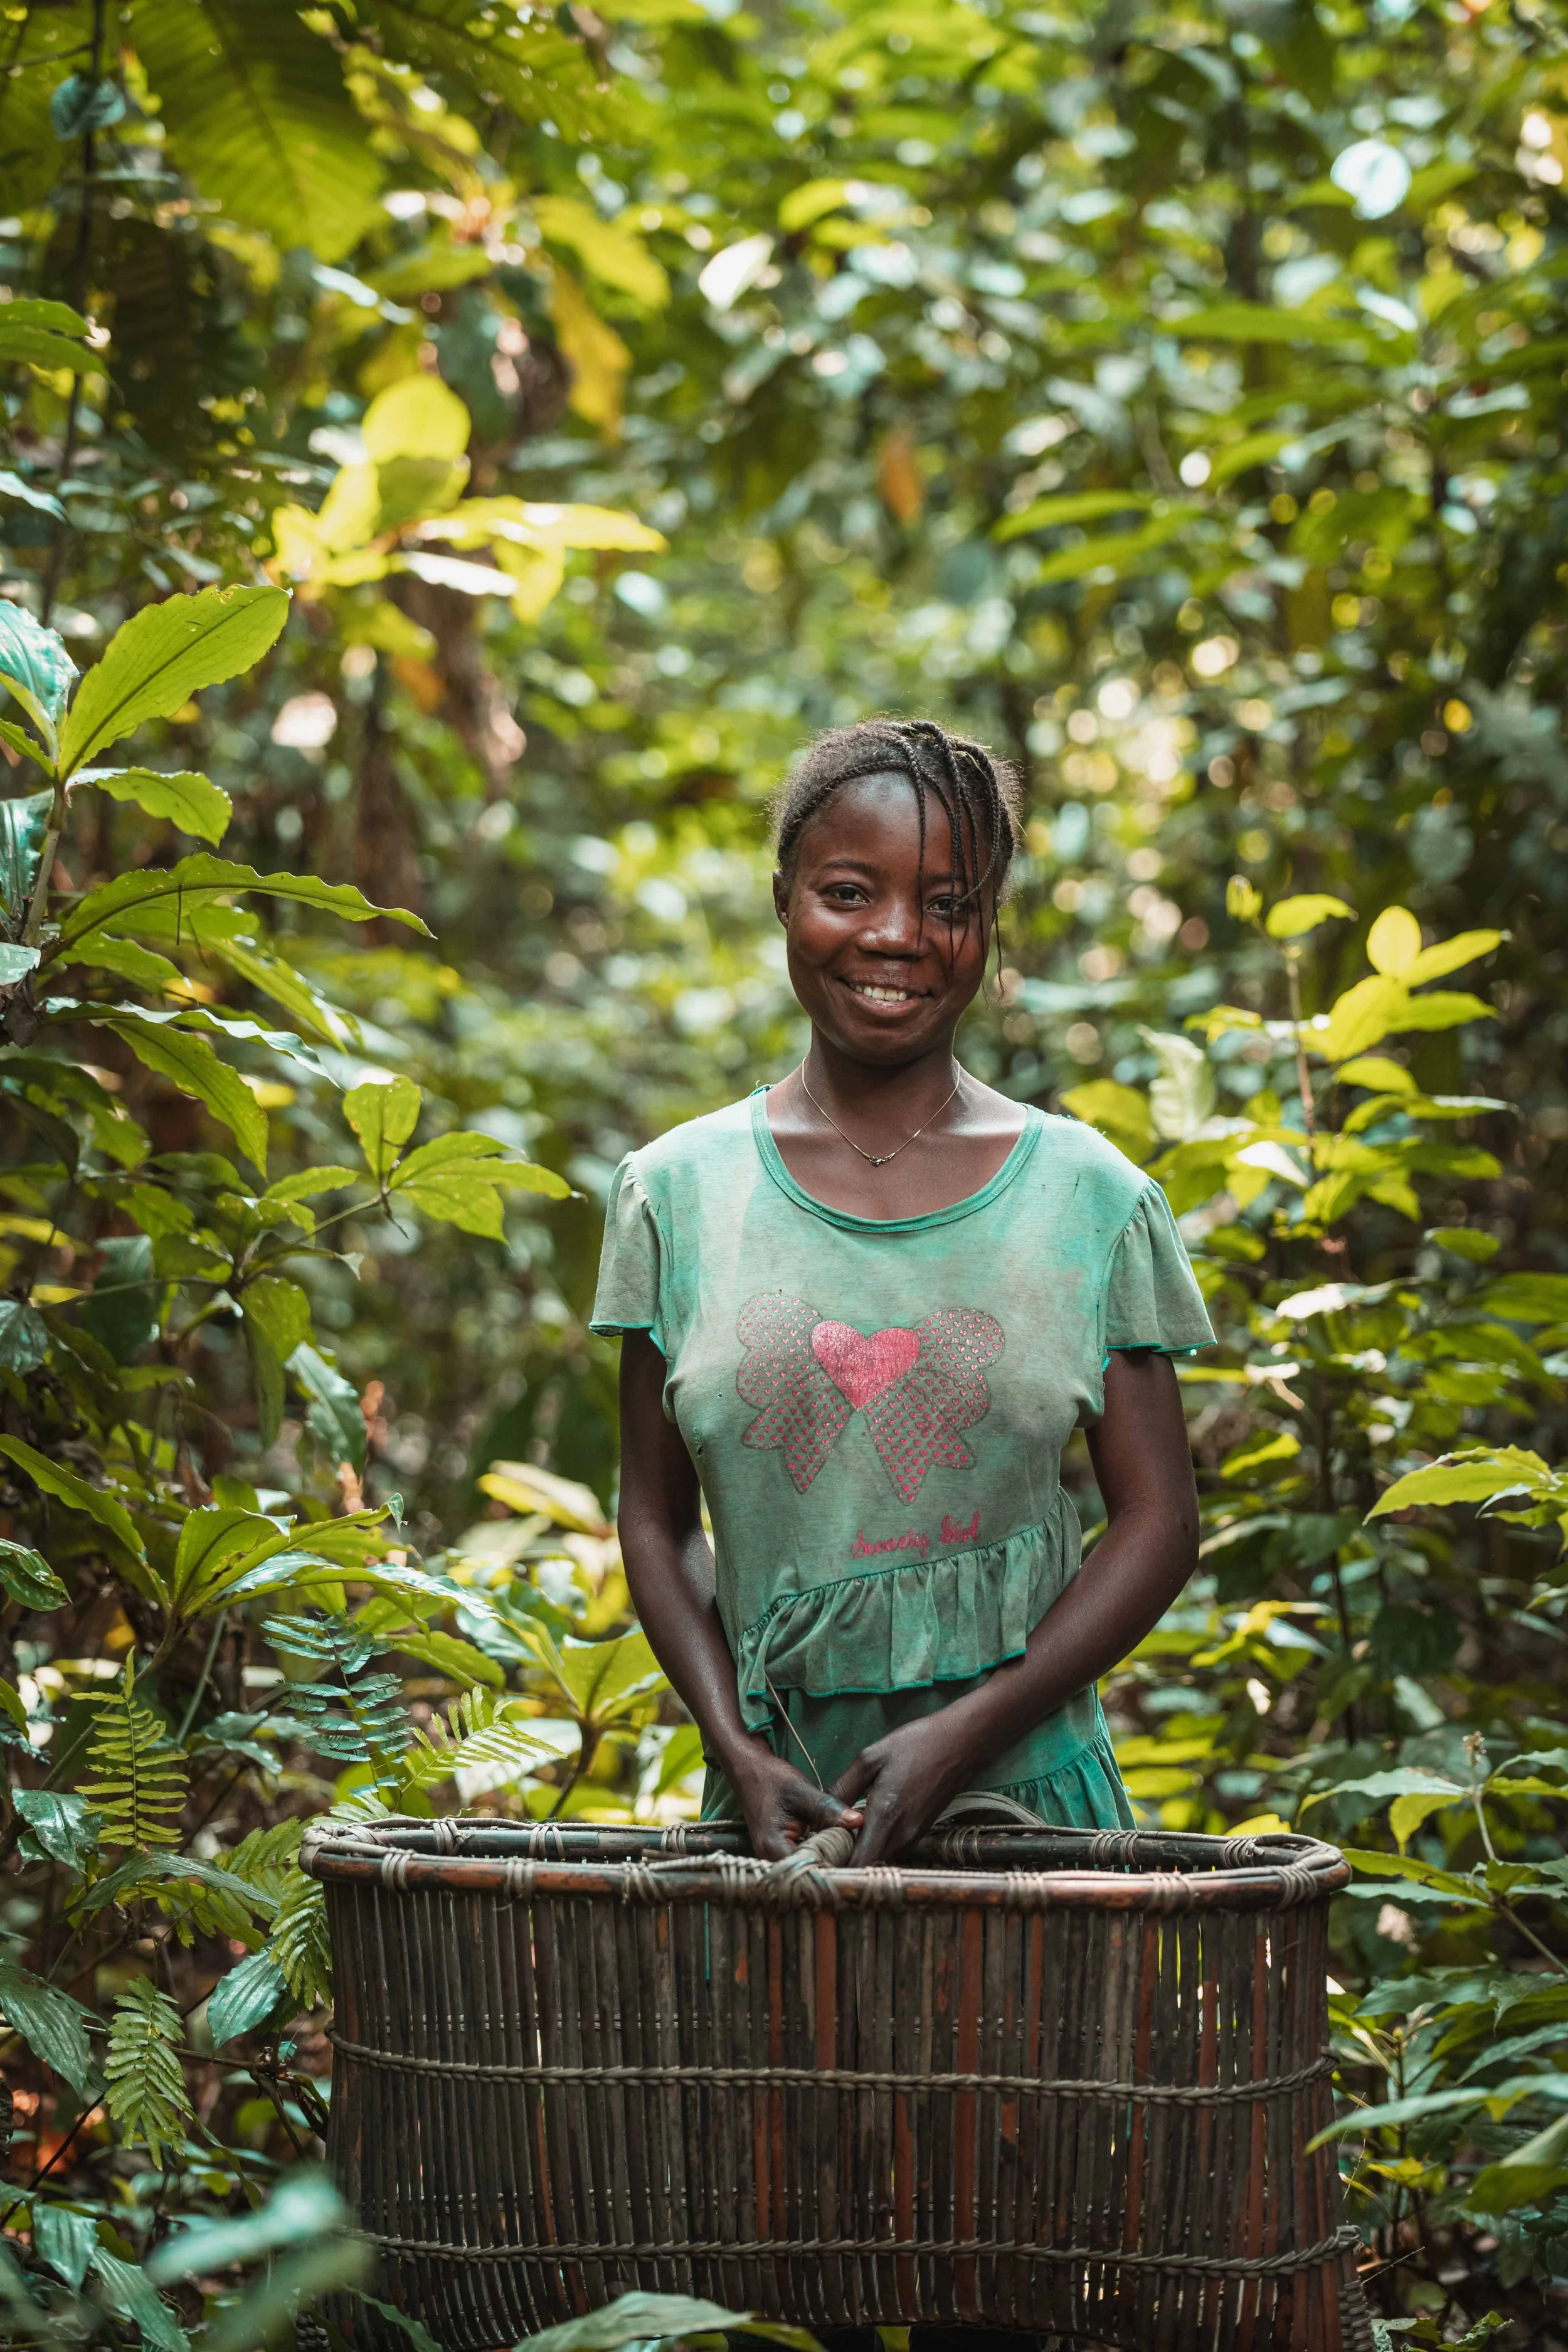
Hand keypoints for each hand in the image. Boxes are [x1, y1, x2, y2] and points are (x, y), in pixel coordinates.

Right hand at [726, 1739, 859, 1860]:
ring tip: (850, 1849)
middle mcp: (769, 1859)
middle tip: (858, 1852)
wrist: (749, 1769)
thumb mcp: (802, 1791)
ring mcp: (773, 1857)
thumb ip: (828, 1809)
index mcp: (773, 1848)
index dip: (833, 1866)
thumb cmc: (771, 1778)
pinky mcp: (779, 1851)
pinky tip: (836, 1844)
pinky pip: (802, 1859)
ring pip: (806, 1868)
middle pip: (807, 1874)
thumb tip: (858, 1822)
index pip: (808, 1871)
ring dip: (826, 1859)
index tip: (856, 1857)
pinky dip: (818, 1853)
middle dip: (833, 1864)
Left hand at [832, 1714, 975, 1863]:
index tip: (819, 1856)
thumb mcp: (870, 1758)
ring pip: (880, 1858)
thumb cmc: (915, 1745)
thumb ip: (844, 1787)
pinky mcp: (921, 1832)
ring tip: (840, 1834)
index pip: (859, 1864)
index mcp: (885, 1817)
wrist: (961, 1744)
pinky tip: (865, 1825)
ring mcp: (914, 1836)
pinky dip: (877, 1844)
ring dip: (861, 1852)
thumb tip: (823, 1811)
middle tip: (824, 1844)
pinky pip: (892, 1849)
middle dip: (845, 1860)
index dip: (837, 1867)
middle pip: (867, 1866)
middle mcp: (902, 1835)